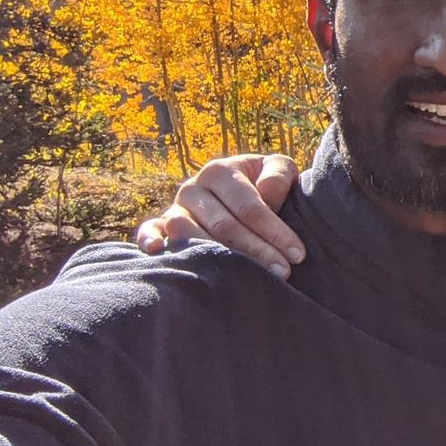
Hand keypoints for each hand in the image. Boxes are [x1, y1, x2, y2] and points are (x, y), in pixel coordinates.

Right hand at [135, 154, 304, 277]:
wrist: (243, 190)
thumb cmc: (265, 183)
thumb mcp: (279, 169)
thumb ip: (278, 175)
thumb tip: (265, 194)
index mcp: (220, 171)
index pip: (249, 206)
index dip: (275, 231)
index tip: (297, 254)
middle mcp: (192, 188)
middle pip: (224, 226)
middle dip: (257, 251)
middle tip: (283, 272)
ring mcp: (175, 208)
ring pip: (190, 235)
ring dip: (220, 258)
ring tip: (249, 277)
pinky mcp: (161, 226)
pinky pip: (149, 230)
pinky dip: (148, 239)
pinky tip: (157, 250)